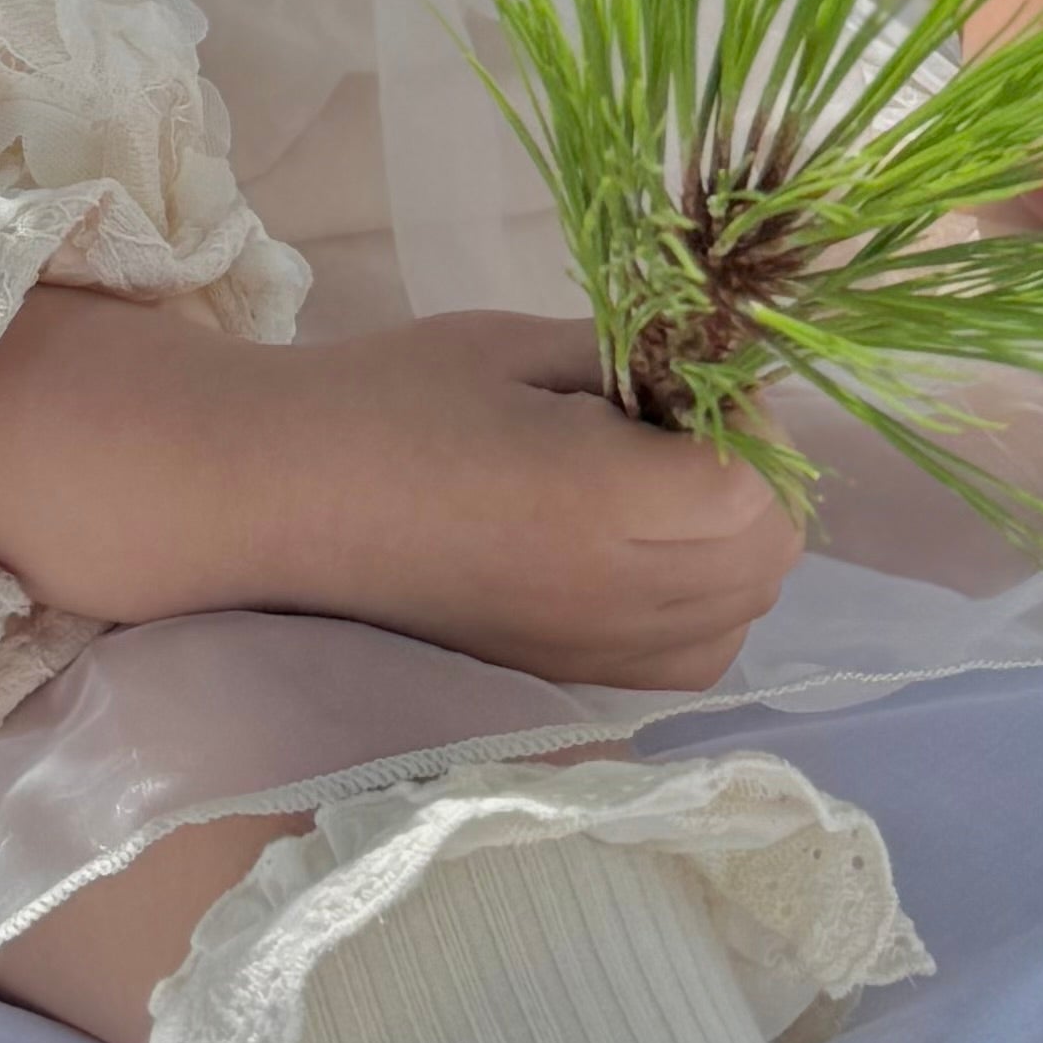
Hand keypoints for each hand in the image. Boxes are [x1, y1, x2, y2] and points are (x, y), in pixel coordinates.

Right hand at [0, 290, 803, 692]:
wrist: (272, 502)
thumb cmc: (389, 402)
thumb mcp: (523, 347)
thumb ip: (645, 362)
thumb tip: (732, 369)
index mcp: (609, 507)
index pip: (762, 482)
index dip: (743, 420)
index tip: (681, 382)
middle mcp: (619, 607)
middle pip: (770, 555)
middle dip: (745, 482)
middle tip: (660, 426)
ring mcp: (597, 665)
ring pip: (741, 614)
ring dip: (725, 549)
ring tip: (634, 492)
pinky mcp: (571, 695)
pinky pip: (690, 659)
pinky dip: (689, 608)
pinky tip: (616, 557)